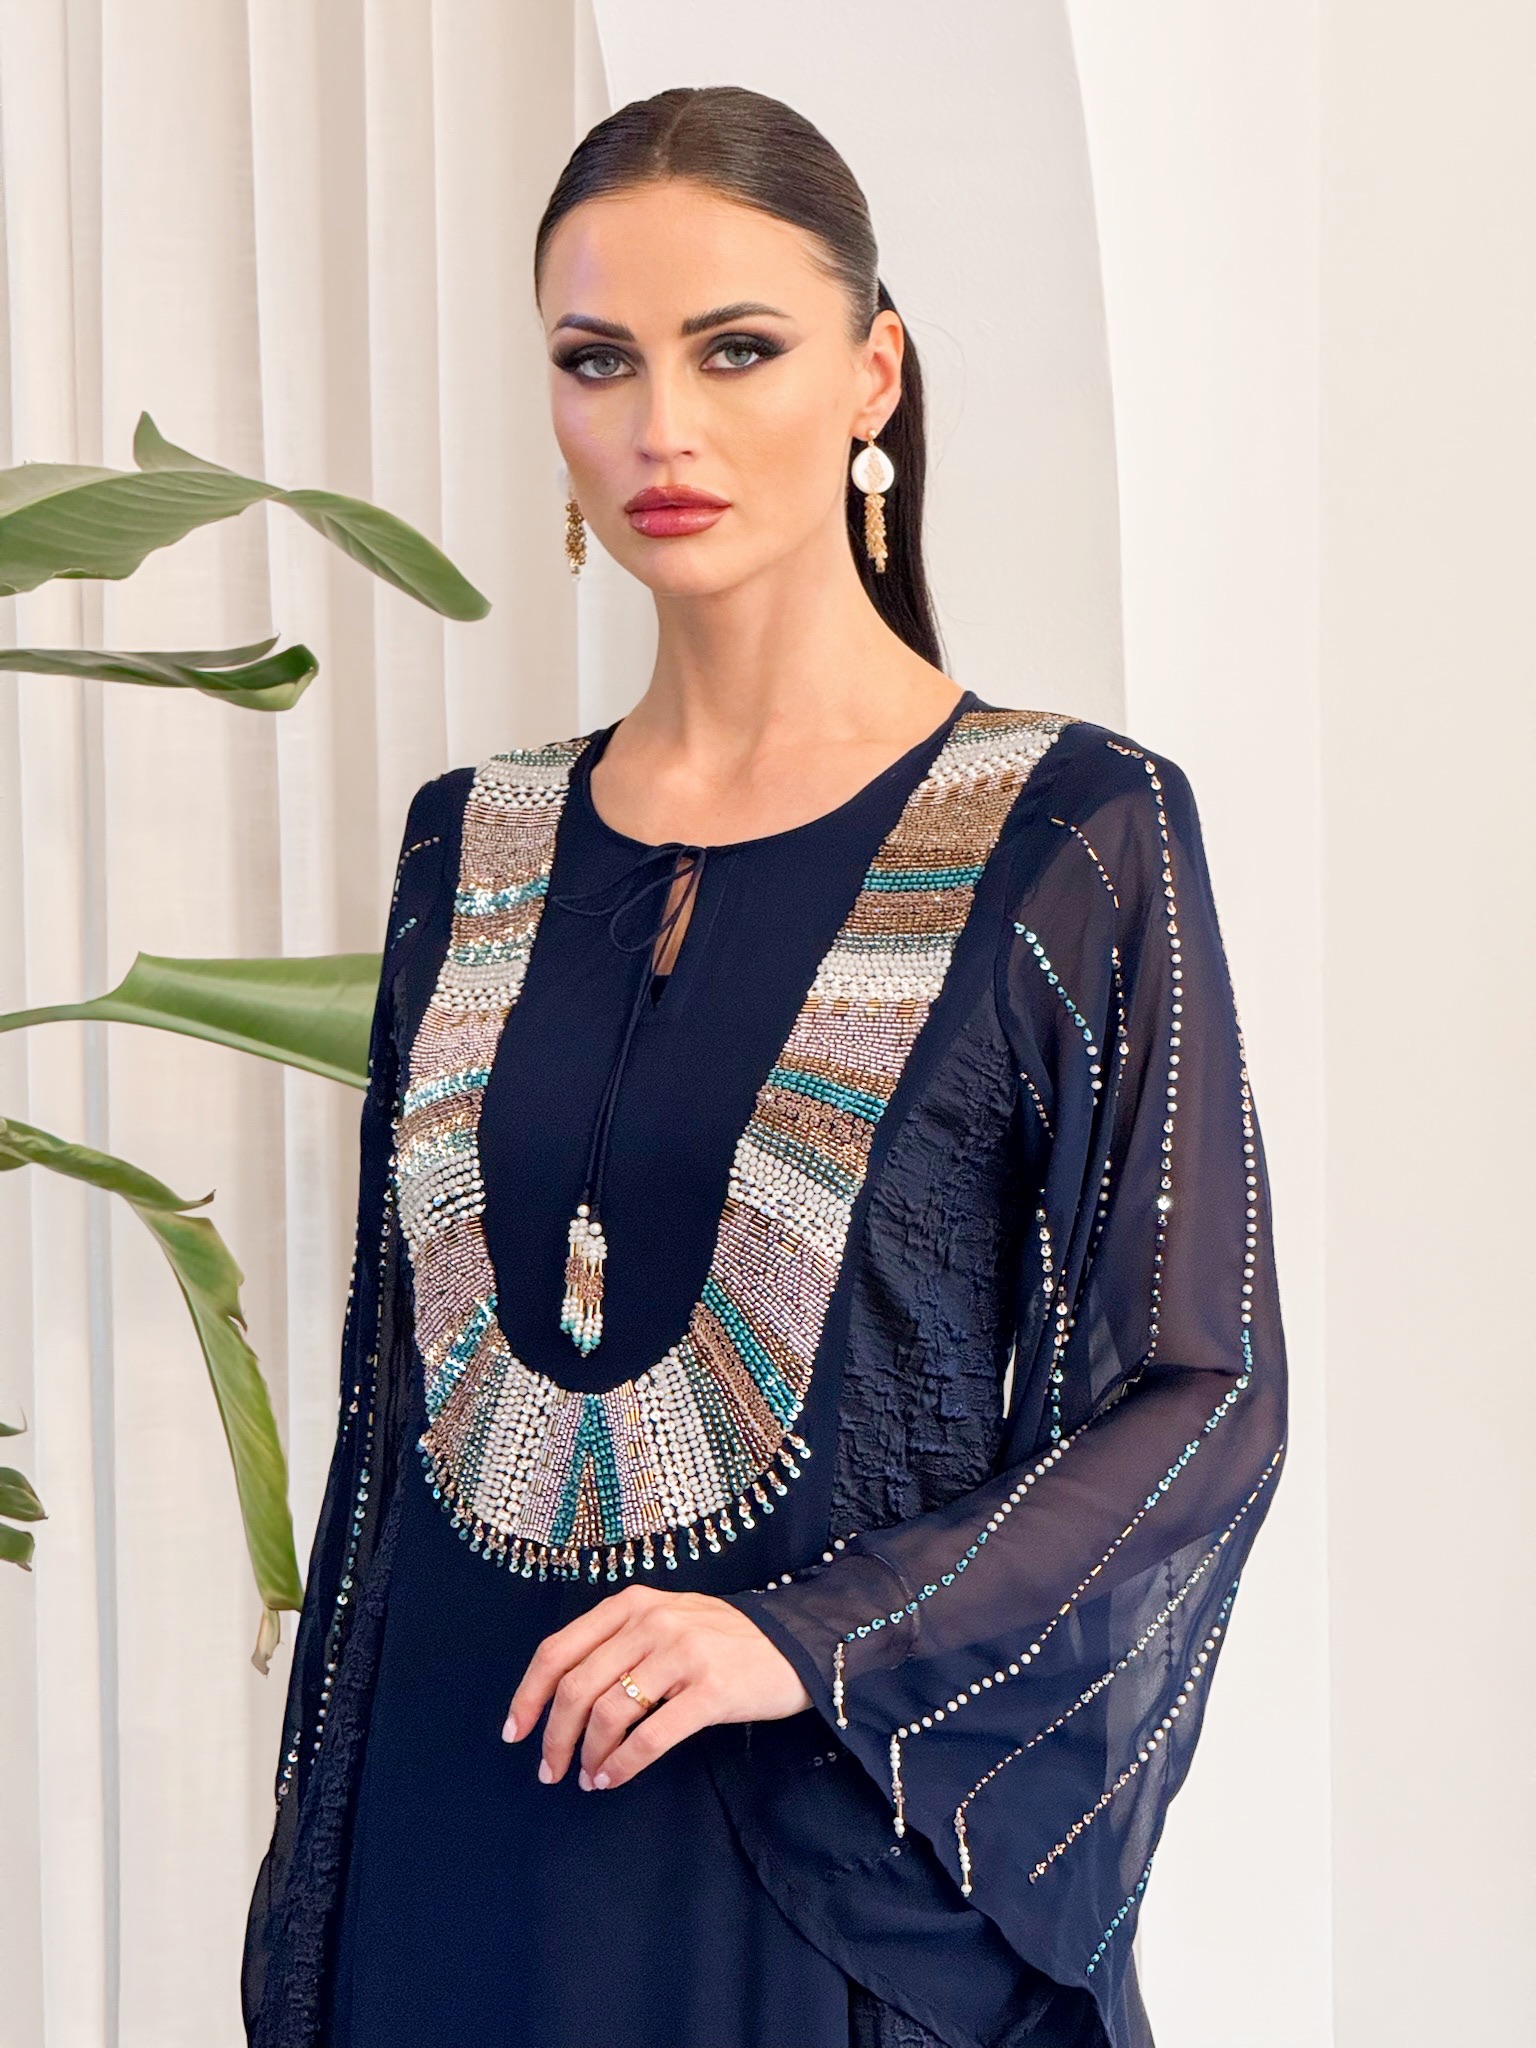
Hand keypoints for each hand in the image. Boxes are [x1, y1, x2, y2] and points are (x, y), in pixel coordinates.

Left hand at [501, 1583, 812, 1791]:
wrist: (796, 1645)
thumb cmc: (725, 1640)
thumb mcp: (668, 1620)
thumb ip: (620, 1641)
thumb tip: (563, 1693)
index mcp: (633, 1604)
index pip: (558, 1649)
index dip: (528, 1694)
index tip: (514, 1732)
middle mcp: (651, 1622)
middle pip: (576, 1686)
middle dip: (554, 1736)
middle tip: (549, 1770)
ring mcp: (682, 1653)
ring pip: (608, 1712)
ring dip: (588, 1754)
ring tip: (588, 1777)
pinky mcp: (709, 1690)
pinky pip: (650, 1736)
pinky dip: (622, 1764)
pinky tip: (614, 1778)